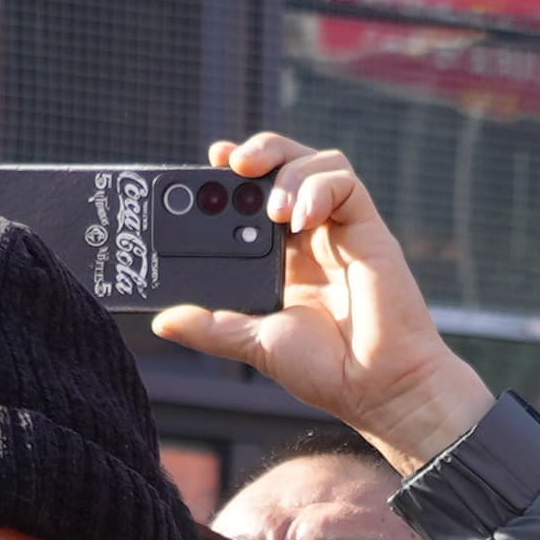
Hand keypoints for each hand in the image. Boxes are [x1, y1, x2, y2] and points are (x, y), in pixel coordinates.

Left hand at [149, 140, 492, 477]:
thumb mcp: (254, 342)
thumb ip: (211, 326)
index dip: (232, 172)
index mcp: (281, 256)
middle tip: (228, 161)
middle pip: (285, 164)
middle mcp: (310, 235)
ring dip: (287, 171)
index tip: (208, 161)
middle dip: (258, 152)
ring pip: (317, 163)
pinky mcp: (368, 229)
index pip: (254, 194)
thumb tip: (162, 320)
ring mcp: (339, 229)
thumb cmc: (326, 369)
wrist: (377, 388)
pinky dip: (318, 189)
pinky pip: (345, 183)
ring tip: (270, 207)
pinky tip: (300, 219)